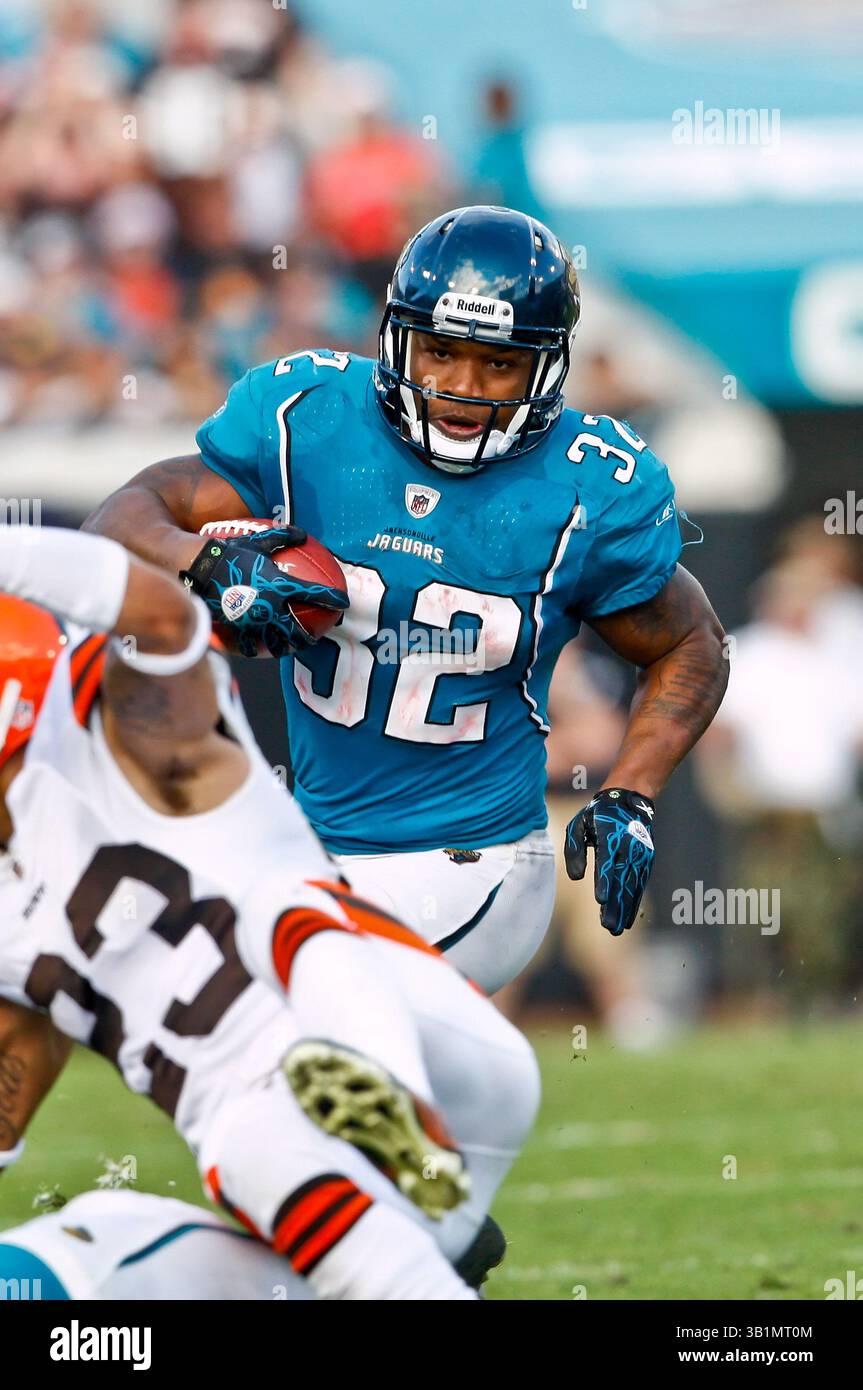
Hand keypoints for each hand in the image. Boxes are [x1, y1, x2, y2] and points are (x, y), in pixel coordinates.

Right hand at [180, 526, 347, 656]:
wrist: (199, 569)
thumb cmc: (230, 552)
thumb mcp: (257, 540)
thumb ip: (281, 536)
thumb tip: (301, 532)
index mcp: (280, 585)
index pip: (315, 594)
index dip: (333, 598)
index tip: (343, 603)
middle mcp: (271, 608)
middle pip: (298, 630)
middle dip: (310, 637)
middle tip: (314, 637)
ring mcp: (254, 622)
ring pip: (276, 644)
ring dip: (286, 647)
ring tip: (289, 648)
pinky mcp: (237, 629)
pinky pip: (249, 646)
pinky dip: (255, 648)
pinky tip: (257, 649)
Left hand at [564, 788, 655, 935]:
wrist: (629, 799)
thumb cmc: (598, 815)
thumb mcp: (579, 824)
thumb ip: (574, 849)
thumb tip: (577, 877)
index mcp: (609, 837)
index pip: (607, 862)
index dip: (604, 881)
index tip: (601, 900)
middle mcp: (628, 847)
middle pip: (621, 880)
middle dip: (615, 905)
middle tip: (608, 927)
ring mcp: (640, 855)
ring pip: (632, 886)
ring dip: (625, 908)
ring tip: (616, 928)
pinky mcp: (646, 861)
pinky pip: (640, 885)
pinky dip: (634, 902)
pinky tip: (628, 918)